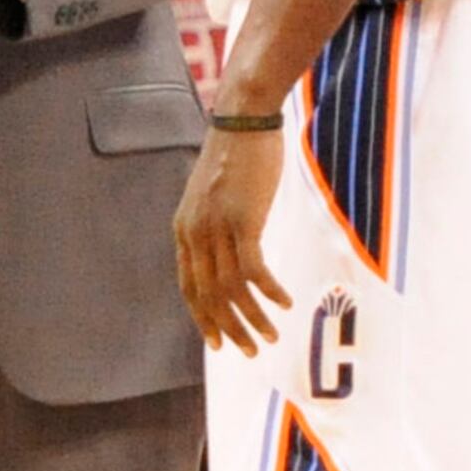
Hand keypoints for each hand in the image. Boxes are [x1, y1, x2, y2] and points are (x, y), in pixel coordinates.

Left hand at [174, 123, 291, 349]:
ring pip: (232, 289)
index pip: (189, 287)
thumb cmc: (236, 155)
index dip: (204, 319)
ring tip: (272, 335)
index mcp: (184, 230)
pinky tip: (285, 303)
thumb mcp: (214, 197)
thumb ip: (215, 227)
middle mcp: (196, 234)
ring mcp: (218, 228)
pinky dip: (269, 292)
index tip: (219, 342)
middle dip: (231, 328)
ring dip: (253, 318)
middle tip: (251, 350)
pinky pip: (254, 270)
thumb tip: (231, 253)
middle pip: (209, 296)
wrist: (243, 120)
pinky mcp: (244, 221)